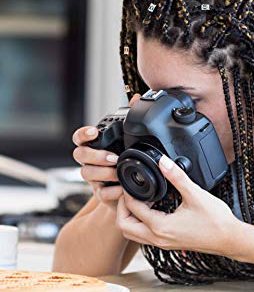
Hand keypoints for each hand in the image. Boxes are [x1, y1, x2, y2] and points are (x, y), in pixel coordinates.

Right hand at [72, 93, 141, 209]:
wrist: (136, 188)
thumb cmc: (130, 160)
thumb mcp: (133, 139)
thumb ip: (132, 118)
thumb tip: (136, 98)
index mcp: (96, 146)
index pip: (80, 138)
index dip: (83, 134)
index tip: (94, 132)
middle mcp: (91, 161)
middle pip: (79, 155)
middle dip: (95, 156)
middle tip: (113, 158)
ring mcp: (94, 178)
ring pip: (86, 174)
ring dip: (104, 173)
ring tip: (120, 172)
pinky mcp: (102, 194)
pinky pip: (101, 193)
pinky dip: (113, 191)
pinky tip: (123, 188)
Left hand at [116, 155, 240, 256]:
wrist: (229, 239)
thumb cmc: (216, 220)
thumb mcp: (195, 194)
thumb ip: (177, 177)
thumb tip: (163, 162)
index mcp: (161, 227)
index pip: (132, 209)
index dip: (127, 194)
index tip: (130, 182)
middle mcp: (157, 238)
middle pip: (124, 226)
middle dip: (121, 208)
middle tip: (129, 192)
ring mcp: (162, 243)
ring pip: (132, 234)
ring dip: (130, 217)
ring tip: (140, 200)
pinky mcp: (168, 244)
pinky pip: (144, 236)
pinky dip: (140, 223)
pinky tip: (153, 209)